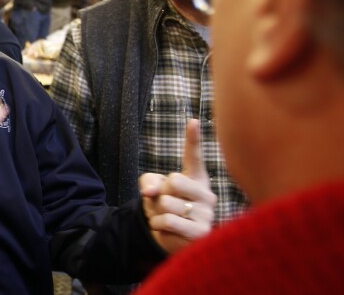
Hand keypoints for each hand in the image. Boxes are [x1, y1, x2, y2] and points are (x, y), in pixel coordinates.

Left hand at [139, 119, 216, 253]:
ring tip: (164, 217)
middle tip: (164, 202)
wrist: (168, 236)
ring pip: (167, 203)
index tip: (193, 121)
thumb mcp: (152, 189)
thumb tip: (151, 192)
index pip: (194, 156)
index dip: (193, 138)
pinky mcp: (201, 232)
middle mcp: (206, 194)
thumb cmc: (163, 206)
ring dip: (156, 211)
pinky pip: (168, 221)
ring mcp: (207, 214)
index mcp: (196, 178)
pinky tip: (164, 228)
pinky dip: (157, 224)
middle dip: (160, 193)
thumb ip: (148, 182)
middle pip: (173, 181)